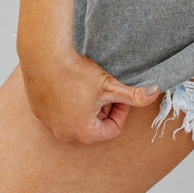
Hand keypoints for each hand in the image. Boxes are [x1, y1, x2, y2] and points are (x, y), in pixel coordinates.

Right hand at [20, 50, 159, 144]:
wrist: (45, 58)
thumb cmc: (76, 73)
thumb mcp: (109, 85)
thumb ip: (133, 95)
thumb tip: (154, 94)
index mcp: (84, 132)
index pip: (113, 129)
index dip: (121, 110)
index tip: (118, 93)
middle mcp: (64, 134)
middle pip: (94, 125)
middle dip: (103, 108)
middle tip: (103, 88)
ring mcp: (49, 124)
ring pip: (76, 118)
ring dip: (85, 105)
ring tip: (86, 85)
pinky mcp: (39, 112)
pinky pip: (58, 112)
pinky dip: (67, 101)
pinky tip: (69, 84)